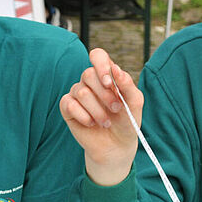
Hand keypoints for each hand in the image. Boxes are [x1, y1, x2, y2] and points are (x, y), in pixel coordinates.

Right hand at [59, 47, 142, 185]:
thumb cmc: (126, 121)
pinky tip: (91, 124)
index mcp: (106, 75)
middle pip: (88, 74)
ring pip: (81, 92)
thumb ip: (128, 85)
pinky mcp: (67, 107)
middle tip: (116, 108)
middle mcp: (90, 81)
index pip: (98, 56)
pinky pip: (70, 104)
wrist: (116, 146)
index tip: (109, 82)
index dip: (101, 65)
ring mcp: (77, 93)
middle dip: (104, 94)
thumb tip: (116, 70)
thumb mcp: (134, 103)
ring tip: (106, 122)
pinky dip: (84, 116)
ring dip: (97, 110)